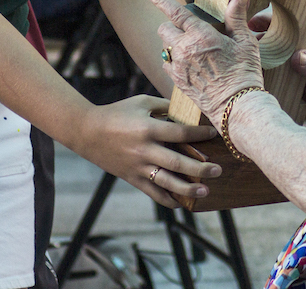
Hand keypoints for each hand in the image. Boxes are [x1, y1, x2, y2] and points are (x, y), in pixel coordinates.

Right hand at [78, 95, 220, 207]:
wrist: (87, 132)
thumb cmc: (117, 113)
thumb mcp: (141, 102)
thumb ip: (165, 106)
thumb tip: (189, 110)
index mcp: (148, 128)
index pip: (180, 133)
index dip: (199, 135)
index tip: (214, 135)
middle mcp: (144, 150)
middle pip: (177, 162)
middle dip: (200, 168)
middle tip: (218, 171)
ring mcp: (138, 167)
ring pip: (166, 182)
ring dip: (187, 189)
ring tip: (205, 191)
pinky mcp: (132, 178)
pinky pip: (153, 193)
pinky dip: (168, 200)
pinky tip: (182, 203)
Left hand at [149, 0, 262, 120]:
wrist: (237, 107)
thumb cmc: (245, 73)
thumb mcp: (246, 43)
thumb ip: (237, 18)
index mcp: (202, 36)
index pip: (177, 13)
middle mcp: (185, 49)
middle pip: (165, 29)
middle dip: (172, 26)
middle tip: (188, 31)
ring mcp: (179, 66)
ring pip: (164, 47)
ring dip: (172, 43)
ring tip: (191, 49)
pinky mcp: (177, 81)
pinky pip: (166, 64)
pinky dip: (173, 60)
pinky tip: (188, 64)